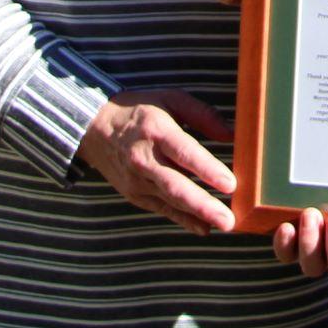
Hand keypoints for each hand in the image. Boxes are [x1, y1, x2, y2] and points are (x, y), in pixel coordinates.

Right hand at [77, 89, 236, 235]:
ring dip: (197, 215)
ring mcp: (137, 180)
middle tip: (228, 219)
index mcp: (157, 130)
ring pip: (170, 201)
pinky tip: (203, 228)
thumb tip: (232, 134)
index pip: (185, 153)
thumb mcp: (172, 99)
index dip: (208, 170)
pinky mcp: (134, 193)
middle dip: (203, 204)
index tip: (230, 184)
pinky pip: (162, 209)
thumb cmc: (142, 110)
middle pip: (176, 185)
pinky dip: (183, 219)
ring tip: (223, 225)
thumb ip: (204, 116)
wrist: (95, 128)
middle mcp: (145, 158)